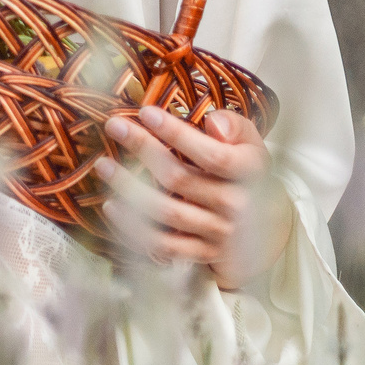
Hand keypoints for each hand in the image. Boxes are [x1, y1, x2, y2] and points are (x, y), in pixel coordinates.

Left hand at [97, 106, 292, 290]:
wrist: (262, 223)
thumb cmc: (242, 169)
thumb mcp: (250, 142)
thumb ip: (234, 125)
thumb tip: (213, 123)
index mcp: (250, 171)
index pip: (212, 155)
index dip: (177, 134)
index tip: (145, 112)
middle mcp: (236, 204)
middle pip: (180, 179)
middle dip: (142, 149)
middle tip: (113, 126)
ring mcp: (219, 231)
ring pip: (166, 211)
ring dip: (129, 188)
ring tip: (103, 165)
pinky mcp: (203, 253)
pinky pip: (163, 244)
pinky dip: (134, 228)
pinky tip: (112, 206)